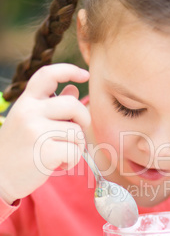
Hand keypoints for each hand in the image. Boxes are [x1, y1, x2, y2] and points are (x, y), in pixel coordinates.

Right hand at [0, 64, 90, 203]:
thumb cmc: (19, 149)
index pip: (47, 75)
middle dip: (83, 119)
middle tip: (75, 134)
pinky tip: (60, 164)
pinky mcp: (44, 152)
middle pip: (73, 104)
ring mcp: (35, 131)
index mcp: (26, 102)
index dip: (69, 70)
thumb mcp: (31, 122)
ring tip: (60, 153)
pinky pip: (75, 151)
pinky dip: (72, 161)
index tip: (85, 75)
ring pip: (77, 132)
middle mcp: (29, 112)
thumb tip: (74, 89)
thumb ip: (53, 106)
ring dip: (75, 146)